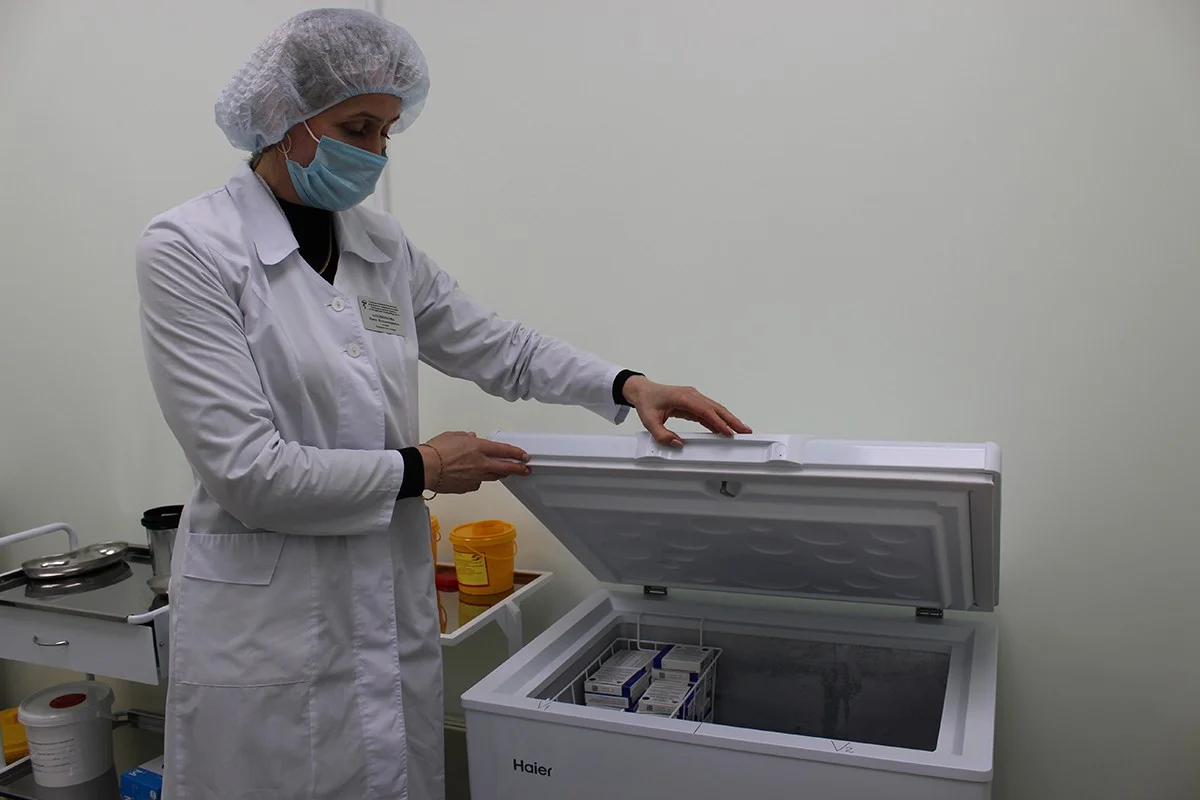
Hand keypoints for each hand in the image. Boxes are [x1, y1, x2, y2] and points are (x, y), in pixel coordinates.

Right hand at [418, 431, 529, 494]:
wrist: (424, 468)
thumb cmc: (436, 449)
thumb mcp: (452, 436)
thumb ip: (465, 437)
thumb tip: (472, 437)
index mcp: (479, 448)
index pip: (504, 450)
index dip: (516, 453)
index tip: (524, 456)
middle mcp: (481, 464)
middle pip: (505, 468)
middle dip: (518, 469)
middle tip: (526, 470)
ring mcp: (475, 478)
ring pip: (493, 477)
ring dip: (500, 474)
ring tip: (504, 473)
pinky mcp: (467, 488)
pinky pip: (477, 483)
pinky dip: (478, 479)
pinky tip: (472, 477)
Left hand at [622, 376, 751, 447]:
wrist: (643, 390)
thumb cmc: (646, 402)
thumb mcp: (649, 421)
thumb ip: (662, 435)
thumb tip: (678, 443)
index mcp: (682, 397)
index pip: (704, 410)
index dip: (718, 422)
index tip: (728, 432)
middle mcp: (691, 395)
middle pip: (716, 408)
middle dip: (732, 420)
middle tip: (745, 431)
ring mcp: (694, 397)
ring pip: (715, 409)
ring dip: (729, 419)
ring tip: (741, 430)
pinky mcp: (694, 402)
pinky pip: (709, 412)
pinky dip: (719, 420)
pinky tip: (726, 429)